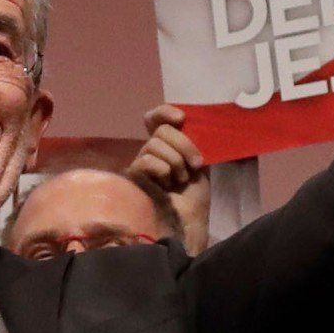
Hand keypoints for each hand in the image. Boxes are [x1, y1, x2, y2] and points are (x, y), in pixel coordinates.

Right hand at [129, 104, 211, 253]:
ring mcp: (141, 163)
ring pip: (154, 145)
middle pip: (161, 131)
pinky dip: (163, 171)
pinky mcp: (134, 176)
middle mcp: (151, 150)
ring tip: (180, 180)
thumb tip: (186, 119)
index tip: (181, 118)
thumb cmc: (194, 194)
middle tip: (195, 165)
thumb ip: (192, 140)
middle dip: (184, 145)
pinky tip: (167, 185)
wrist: (190, 220)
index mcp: (167, 144)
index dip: (164, 112)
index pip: (155, 119)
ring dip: (176, 163)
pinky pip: (146, 160)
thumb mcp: (199, 161)